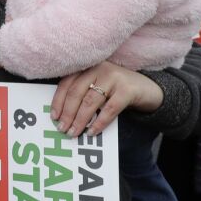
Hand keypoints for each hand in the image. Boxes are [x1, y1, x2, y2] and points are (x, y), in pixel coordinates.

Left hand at [50, 60, 164, 138]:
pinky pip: (109, 109)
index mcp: (87, 67)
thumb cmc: (115, 90)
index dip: (58, 101)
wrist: (148, 89)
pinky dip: (99, 122)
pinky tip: (92, 132)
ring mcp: (113, 77)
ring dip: (80, 120)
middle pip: (76, 92)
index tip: (53, 117)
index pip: (66, 84)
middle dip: (67, 113)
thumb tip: (62, 117)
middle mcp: (98, 69)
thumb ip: (82, 95)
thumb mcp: (97, 87)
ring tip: (74, 132)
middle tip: (62, 129)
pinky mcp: (127, 89)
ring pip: (90, 101)